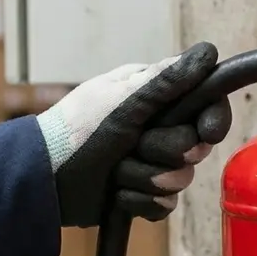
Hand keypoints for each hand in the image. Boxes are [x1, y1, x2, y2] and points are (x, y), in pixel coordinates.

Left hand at [36, 42, 231, 226]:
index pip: (206, 104)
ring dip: (146, 178)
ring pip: (181, 178)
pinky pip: (165, 204)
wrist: (44, 181)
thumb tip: (209, 52)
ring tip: (117, 172)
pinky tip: (117, 193)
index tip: (207, 132)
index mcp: (154, 97)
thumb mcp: (124, 101)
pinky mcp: (141, 193)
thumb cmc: (78, 132)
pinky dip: (139, 201)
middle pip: (195, 146)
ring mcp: (150, 162)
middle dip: (165, 151)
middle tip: (136, 145)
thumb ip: (168, 80)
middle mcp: (156, 127)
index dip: (212, 120)